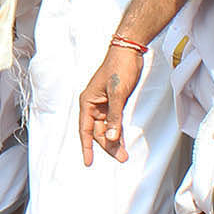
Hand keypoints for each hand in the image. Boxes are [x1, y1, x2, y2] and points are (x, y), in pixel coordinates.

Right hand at [77, 45, 144, 164]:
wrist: (129, 51)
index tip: (88, 162)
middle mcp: (93, 105)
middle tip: (122, 158)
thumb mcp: (118, 93)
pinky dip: (117, 132)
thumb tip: (111, 137)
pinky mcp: (114, 102)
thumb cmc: (120, 68)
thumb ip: (114, 117)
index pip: (85, 130)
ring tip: (124, 155)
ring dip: (114, 141)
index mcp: (88, 103)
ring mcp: (103, 104)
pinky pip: (113, 122)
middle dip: (108, 146)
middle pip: (97, 132)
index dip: (86, 147)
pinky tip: (122, 141)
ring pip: (106, 129)